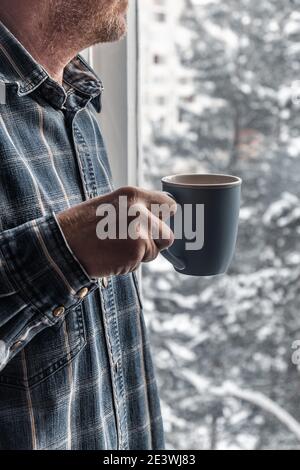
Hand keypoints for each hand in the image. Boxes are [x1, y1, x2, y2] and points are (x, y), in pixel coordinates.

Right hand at [57, 187, 176, 277]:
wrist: (63, 246)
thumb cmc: (82, 227)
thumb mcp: (110, 205)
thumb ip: (136, 208)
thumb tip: (158, 217)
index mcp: (133, 194)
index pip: (168, 204)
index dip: (164, 218)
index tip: (159, 223)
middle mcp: (141, 210)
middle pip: (167, 233)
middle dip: (155, 242)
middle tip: (133, 243)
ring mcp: (140, 231)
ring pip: (155, 250)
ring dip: (142, 254)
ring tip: (117, 249)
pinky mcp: (137, 250)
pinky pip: (142, 262)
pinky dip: (130, 264)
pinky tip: (112, 257)